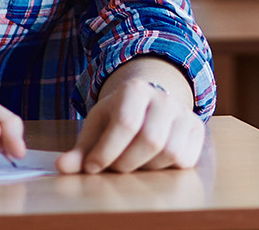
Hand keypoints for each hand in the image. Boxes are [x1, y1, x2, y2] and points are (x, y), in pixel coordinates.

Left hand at [57, 73, 202, 173]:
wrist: (149, 105)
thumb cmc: (118, 119)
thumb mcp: (97, 128)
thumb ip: (80, 150)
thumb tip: (62, 166)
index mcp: (134, 90)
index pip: (125, 122)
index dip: (107, 151)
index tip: (92, 167)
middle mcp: (163, 97)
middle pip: (151, 139)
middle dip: (127, 162)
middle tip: (114, 168)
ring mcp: (183, 113)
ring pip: (170, 152)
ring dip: (146, 168)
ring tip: (132, 164)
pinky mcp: (197, 129)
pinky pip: (185, 159)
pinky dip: (166, 169)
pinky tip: (151, 163)